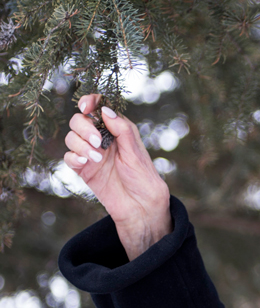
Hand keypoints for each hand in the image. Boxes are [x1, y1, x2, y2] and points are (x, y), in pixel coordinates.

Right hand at [64, 93, 172, 260]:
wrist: (140, 205)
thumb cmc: (142, 176)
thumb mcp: (135, 150)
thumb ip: (121, 129)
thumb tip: (105, 110)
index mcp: (115, 129)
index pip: (98, 108)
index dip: (89, 102)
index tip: (86, 106)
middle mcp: (100, 138)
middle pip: (78, 121)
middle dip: (84, 127)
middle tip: (98, 142)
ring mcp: (90, 153)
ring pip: (71, 138)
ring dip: (80, 145)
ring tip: (97, 158)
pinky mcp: (83, 169)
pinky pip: (69, 157)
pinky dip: (74, 157)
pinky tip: (85, 162)